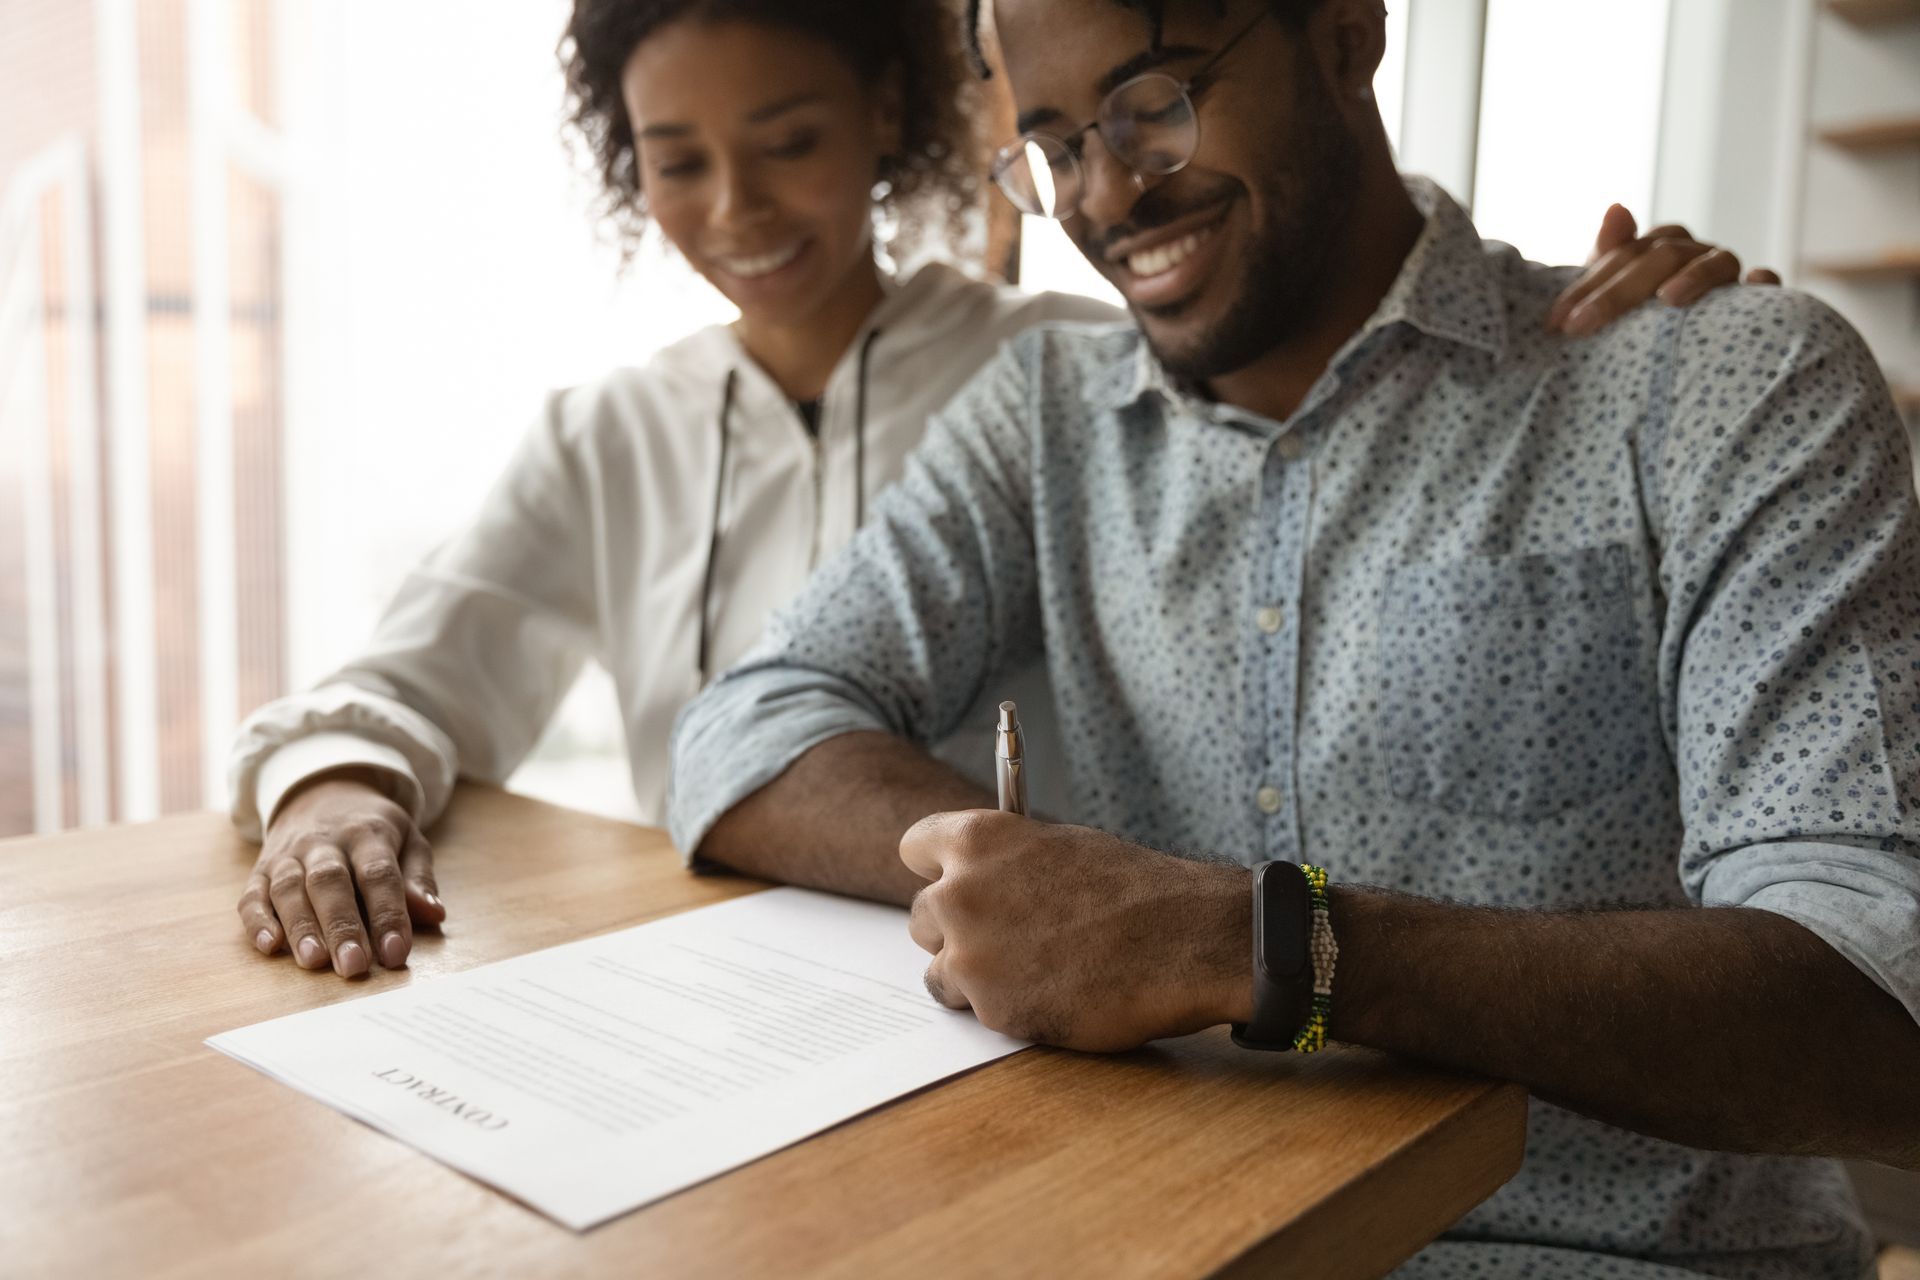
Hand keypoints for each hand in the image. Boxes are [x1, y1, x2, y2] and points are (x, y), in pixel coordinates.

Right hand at [237, 768, 444, 976]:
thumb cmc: (372, 829)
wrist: (323, 791)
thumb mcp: (408, 839)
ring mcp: (288, 855)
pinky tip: (269, 946)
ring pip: (289, 888)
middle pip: (330, 882)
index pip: (378, 874)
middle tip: (352, 966)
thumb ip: (419, 878)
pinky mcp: (261, 869)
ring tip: (313, 961)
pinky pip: (253, 894)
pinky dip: (257, 920)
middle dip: (341, 926)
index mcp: (367, 834)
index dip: (387, 914)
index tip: (395, 953)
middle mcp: (324, 842)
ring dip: (301, 926)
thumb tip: (434, 914)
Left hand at [900, 811, 1250, 1050]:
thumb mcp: (1058, 846)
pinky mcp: (989, 1007)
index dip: (937, 868)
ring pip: (939, 969)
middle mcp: (959, 893)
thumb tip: (978, 878)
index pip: (914, 848)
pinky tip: (1048, 993)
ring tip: (1030, 970)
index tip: (955, 882)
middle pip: (921, 917)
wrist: (1182, 941)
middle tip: (1006, 938)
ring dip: (972, 974)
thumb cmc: (1132, 890)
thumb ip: (1004, 862)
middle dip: (955, 929)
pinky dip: (1003, 1006)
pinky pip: (973, 1009)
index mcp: (977, 840)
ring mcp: (970, 954)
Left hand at [1546, 204, 1781, 336]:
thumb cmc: (1646, 322)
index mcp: (1661, 249)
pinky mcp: (1762, 301)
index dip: (1591, 281)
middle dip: (1618, 291)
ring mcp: (1731, 276)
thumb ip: (1608, 257)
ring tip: (1667, 299)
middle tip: (1582, 325)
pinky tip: (1754, 286)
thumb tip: (1615, 206)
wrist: (1700, 357)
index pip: (1628, 250)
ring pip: (1718, 262)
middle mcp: (1697, 255)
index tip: (1558, 320)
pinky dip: (1763, 284)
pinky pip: (1768, 287)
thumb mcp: (1619, 293)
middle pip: (1664, 255)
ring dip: (1695, 276)